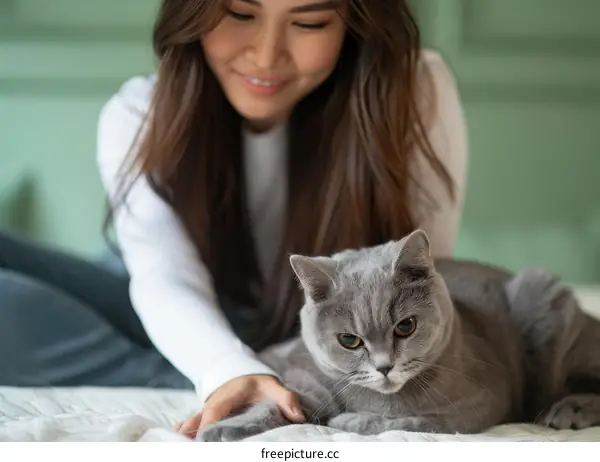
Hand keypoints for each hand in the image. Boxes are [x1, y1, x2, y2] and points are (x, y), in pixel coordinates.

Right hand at [174, 374, 304, 437]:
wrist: (242, 375)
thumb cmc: (258, 384)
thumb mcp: (272, 386)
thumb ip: (285, 399)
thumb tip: (298, 416)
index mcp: (228, 395)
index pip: (215, 410)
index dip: (209, 425)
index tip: (207, 439)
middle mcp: (213, 404)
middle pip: (197, 420)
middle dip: (191, 434)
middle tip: (189, 449)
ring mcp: (205, 412)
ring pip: (190, 424)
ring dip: (186, 436)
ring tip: (178, 449)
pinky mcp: (204, 419)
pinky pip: (191, 427)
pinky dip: (185, 435)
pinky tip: (177, 445)